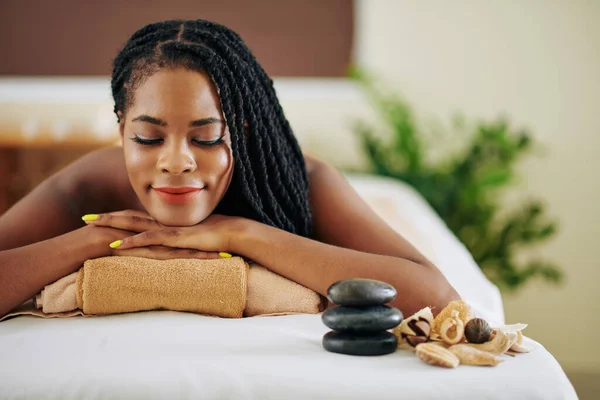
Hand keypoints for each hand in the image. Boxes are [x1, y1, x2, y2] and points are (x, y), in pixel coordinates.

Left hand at [83, 211, 246, 255]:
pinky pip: (148, 239)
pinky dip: (130, 241)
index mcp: (165, 223)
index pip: (136, 218)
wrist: (231, 232)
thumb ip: (179, 242)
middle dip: (106, 217)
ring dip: (112, 225)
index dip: (117, 217)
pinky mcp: (174, 237)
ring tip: (91, 226)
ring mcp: (167, 229)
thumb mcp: (191, 240)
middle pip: (129, 218)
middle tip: (84, 217)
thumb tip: (172, 247)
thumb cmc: (215, 237)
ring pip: (134, 225)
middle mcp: (163, 223)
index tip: (99, 218)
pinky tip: (115, 244)